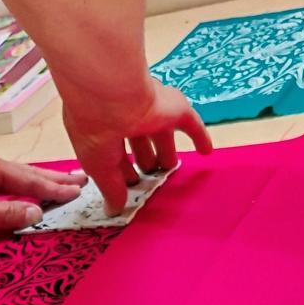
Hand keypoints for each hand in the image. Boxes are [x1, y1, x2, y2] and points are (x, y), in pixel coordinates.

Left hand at [0, 145, 85, 232]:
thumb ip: (5, 215)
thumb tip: (35, 214)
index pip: (29, 179)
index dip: (55, 188)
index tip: (80, 189)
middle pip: (25, 174)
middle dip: (53, 180)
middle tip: (81, 180)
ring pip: (13, 180)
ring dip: (37, 186)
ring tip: (62, 188)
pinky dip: (17, 191)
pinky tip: (26, 197)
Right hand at [62, 78, 211, 214]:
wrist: (111, 94)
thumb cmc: (96, 131)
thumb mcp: (98, 166)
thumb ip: (110, 188)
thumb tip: (114, 210)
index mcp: (102, 129)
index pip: (114, 153)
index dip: (121, 171)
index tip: (128, 187)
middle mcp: (126, 118)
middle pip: (139, 142)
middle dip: (144, 159)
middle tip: (150, 175)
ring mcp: (152, 112)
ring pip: (162, 134)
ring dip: (166, 151)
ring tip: (170, 166)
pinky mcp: (174, 109)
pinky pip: (192, 124)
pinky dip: (200, 137)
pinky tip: (207, 151)